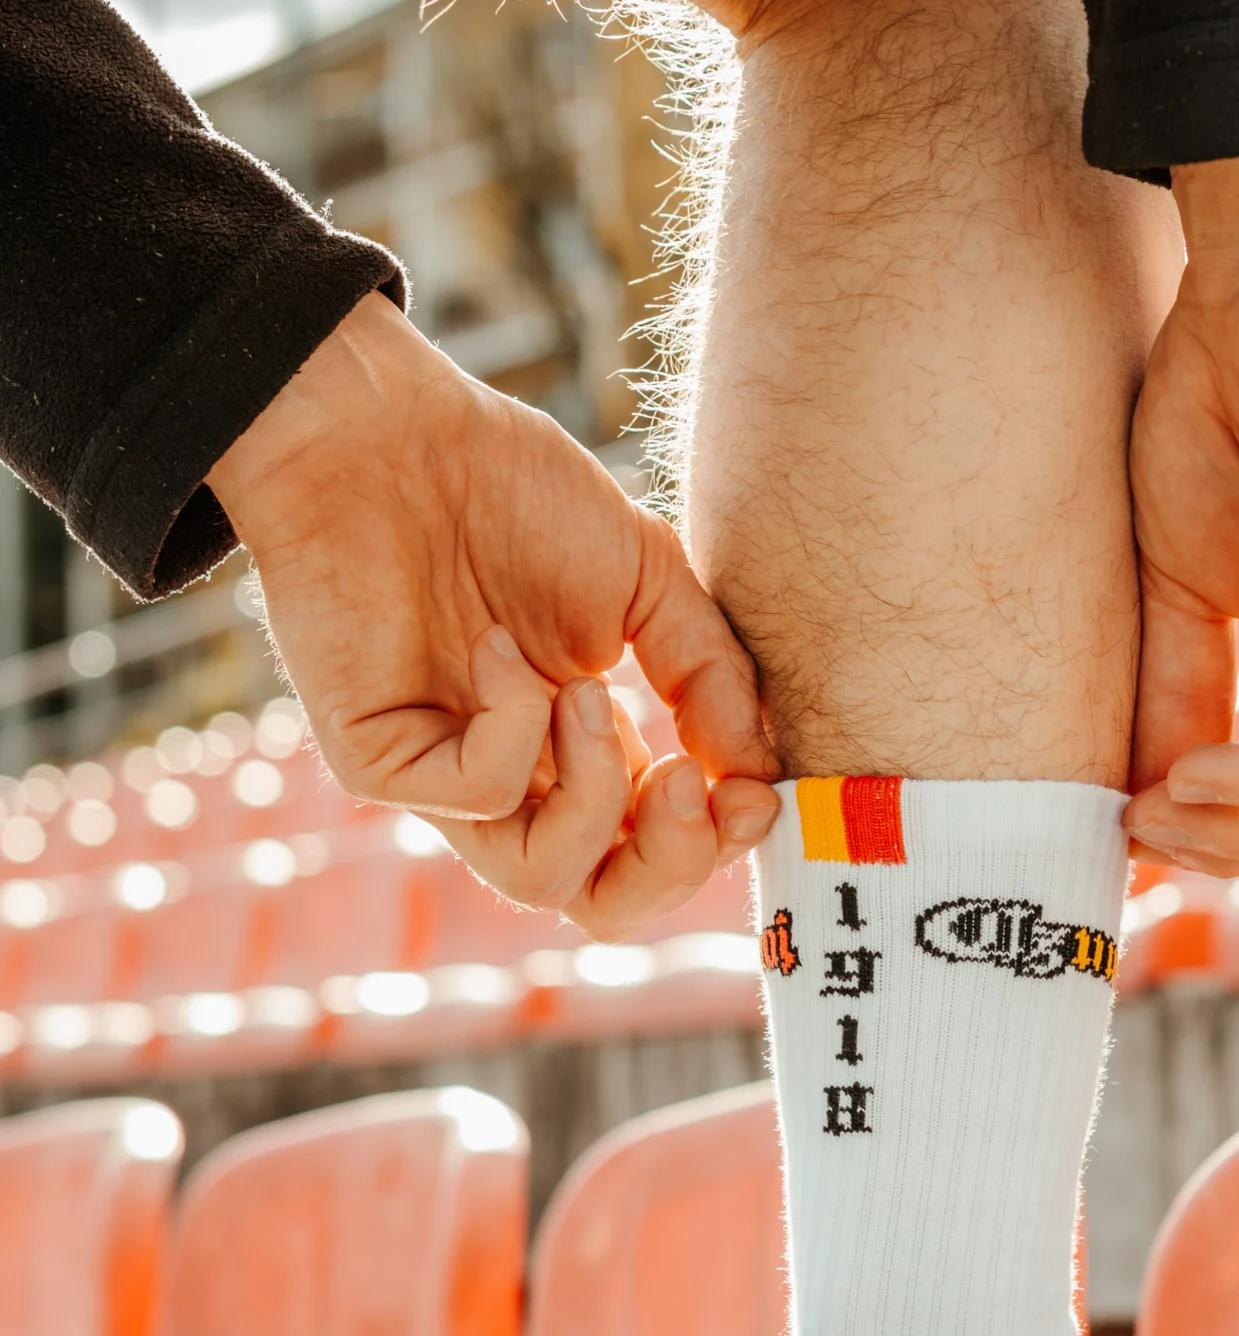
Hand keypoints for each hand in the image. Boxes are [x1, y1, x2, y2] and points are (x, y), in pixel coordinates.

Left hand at [208, 293, 780, 935]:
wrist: (392, 432)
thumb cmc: (510, 493)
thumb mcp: (649, 584)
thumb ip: (711, 680)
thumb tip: (759, 777)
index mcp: (581, 751)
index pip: (653, 856)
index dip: (712, 846)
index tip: (752, 793)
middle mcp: (518, 783)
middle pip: (605, 903)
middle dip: (671, 862)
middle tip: (695, 786)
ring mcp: (446, 779)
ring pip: (540, 880)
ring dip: (595, 790)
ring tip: (589, 691)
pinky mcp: (381, 762)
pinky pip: (478, 797)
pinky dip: (515, 726)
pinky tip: (498, 649)